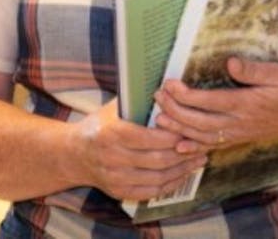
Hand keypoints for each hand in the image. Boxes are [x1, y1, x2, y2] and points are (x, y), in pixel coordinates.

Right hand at [70, 98, 206, 200]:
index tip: (190, 129)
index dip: (172, 135)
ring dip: (182, 170)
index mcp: (112, 133)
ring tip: (198, 159)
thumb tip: (169, 86)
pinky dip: (170, 184)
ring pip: (157, 178)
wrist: (75, 153)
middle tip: (202, 145)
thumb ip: (139, 100)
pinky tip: (183, 174)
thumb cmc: (100, 124)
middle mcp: (113, 158)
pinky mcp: (119, 192)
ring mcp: (115, 178)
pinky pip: (151, 192)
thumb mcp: (115, 107)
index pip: (149, 138)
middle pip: (157, 160)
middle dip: (183, 153)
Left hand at [154, 58, 277, 152]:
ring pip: (203, 136)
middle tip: (157, 97)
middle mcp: (240, 123)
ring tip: (159, 118)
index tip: (169, 85)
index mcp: (247, 105)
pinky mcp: (241, 138)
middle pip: (200, 122)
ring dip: (179, 128)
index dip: (186, 96)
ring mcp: (239, 134)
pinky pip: (214, 146)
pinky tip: (179, 146)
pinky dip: (194, 147)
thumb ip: (253, 71)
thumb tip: (230, 64)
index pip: (209, 102)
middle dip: (175, 111)